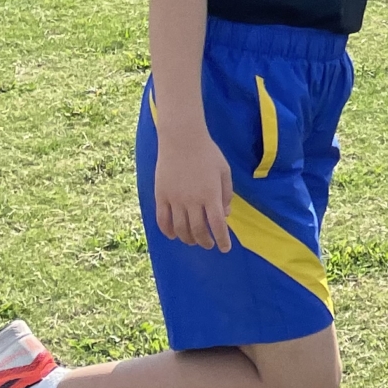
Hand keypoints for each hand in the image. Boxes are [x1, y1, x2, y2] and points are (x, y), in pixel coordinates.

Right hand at [152, 124, 236, 251]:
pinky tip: (174, 235)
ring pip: (180, 229)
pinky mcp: (161, 196)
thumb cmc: (207, 153)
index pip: (218, 225)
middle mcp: (192, 200)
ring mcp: (175, 199)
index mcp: (211, 195)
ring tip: (194, 240)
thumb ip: (226, 194)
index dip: (222, 240)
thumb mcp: (224, 171)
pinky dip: (168, 232)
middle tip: (209, 244)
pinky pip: (162, 220)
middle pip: (198, 231)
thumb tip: (226, 215)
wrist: (182, 138)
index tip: (224, 248)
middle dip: (206, 242)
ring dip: (188, 239)